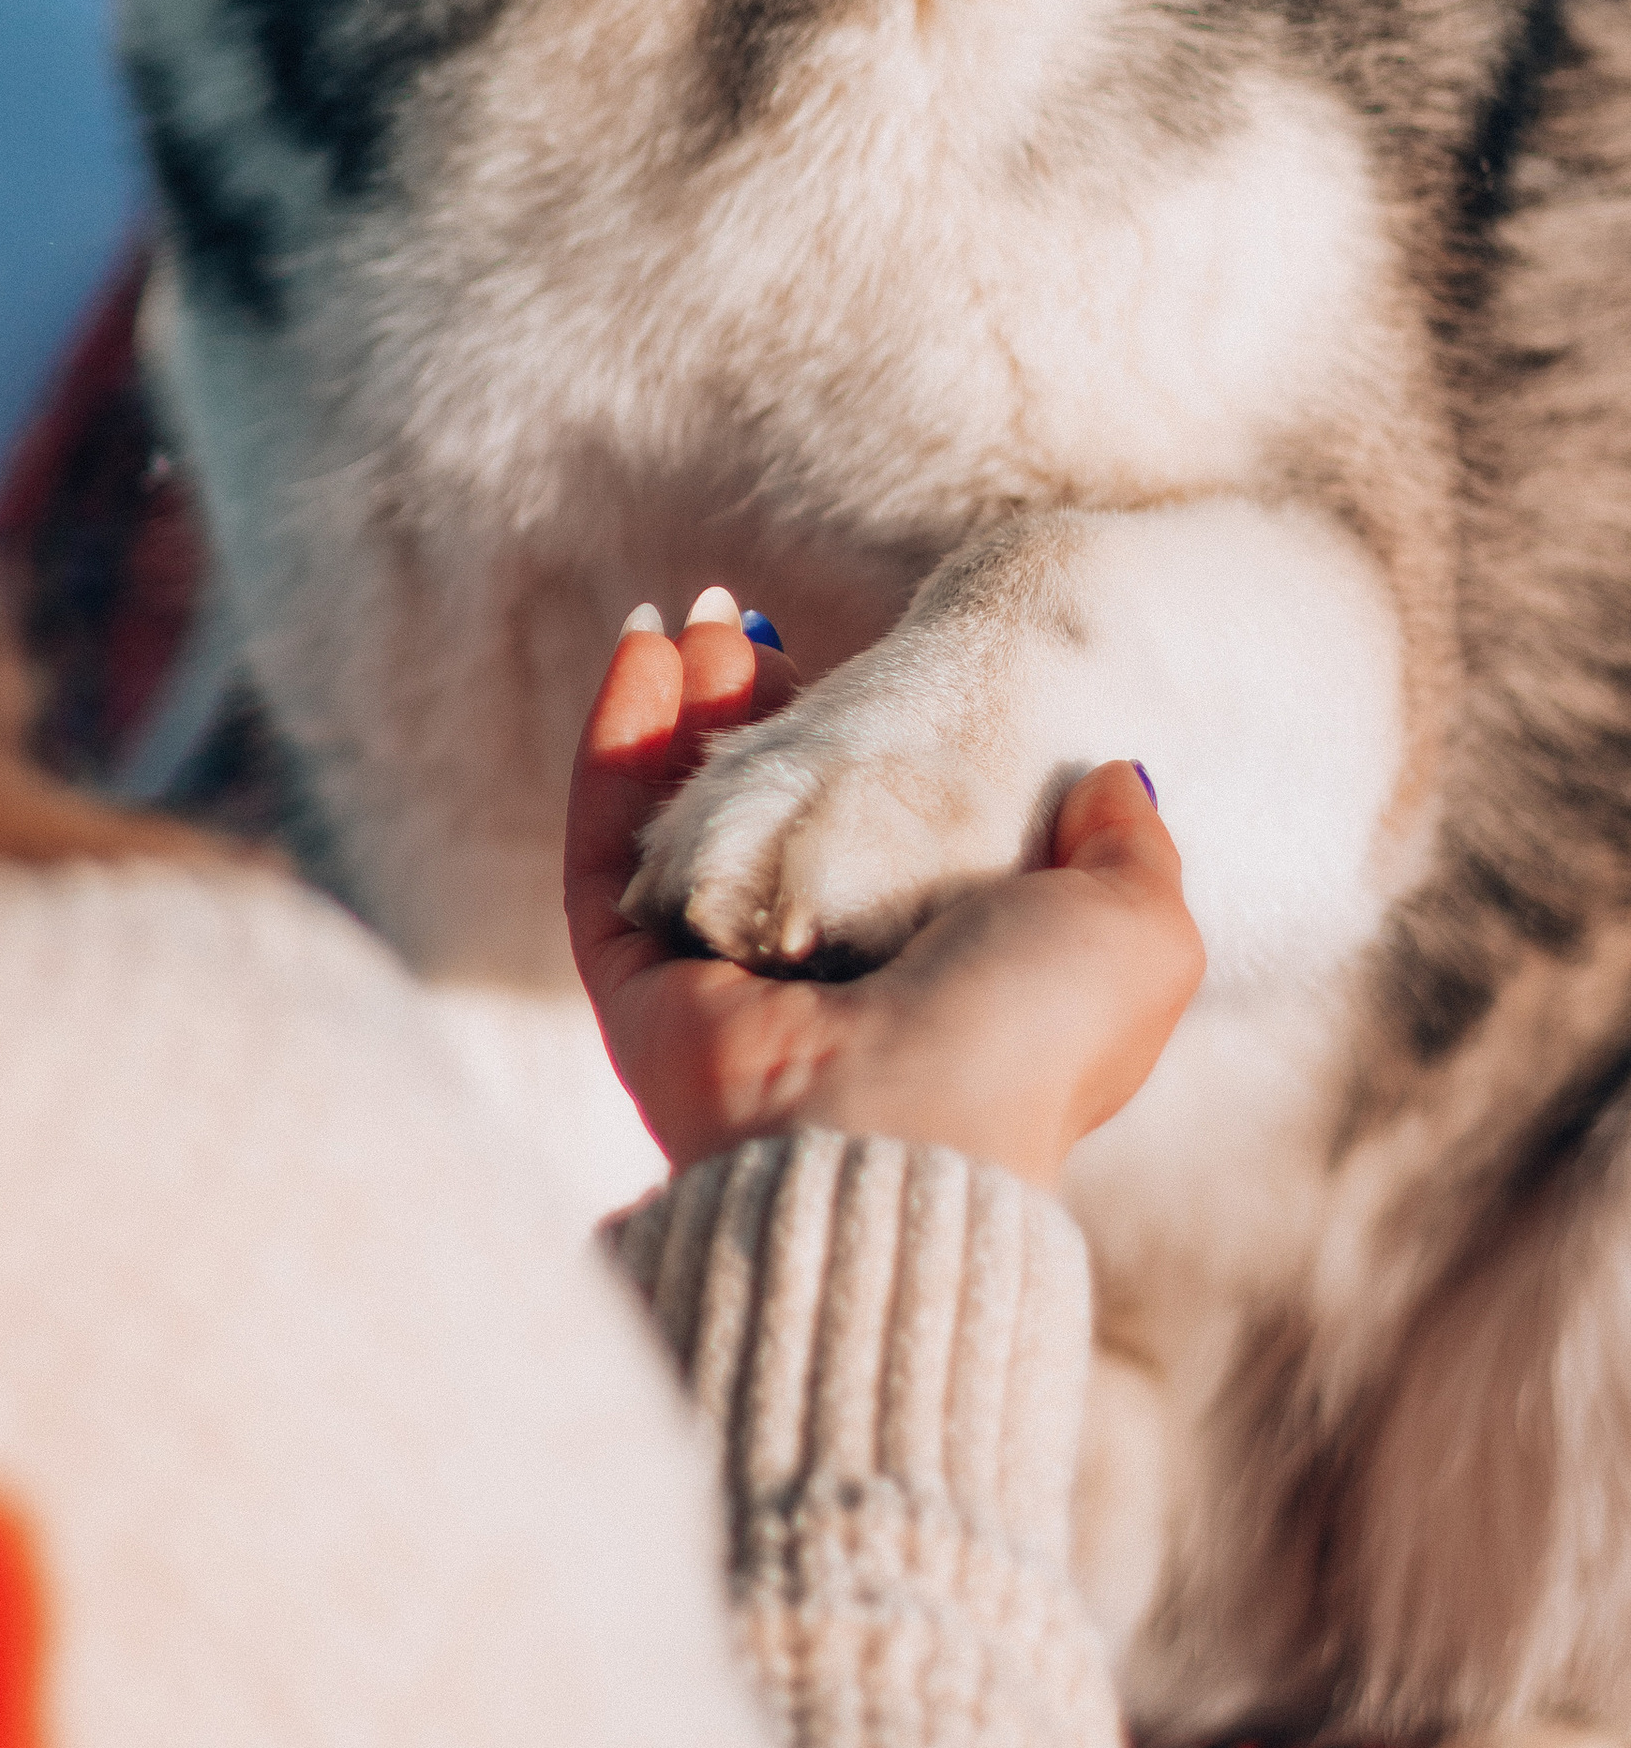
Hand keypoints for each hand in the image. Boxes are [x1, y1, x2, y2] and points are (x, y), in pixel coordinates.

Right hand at [565, 604, 1203, 1184]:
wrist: (899, 1130)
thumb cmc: (1028, 1033)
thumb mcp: (1138, 929)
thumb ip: (1131, 848)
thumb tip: (1117, 777)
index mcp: (933, 973)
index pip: (882, 837)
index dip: (867, 743)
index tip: (865, 663)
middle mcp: (819, 978)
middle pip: (770, 818)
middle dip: (760, 715)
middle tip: (755, 627)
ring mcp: (717, 979)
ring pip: (683, 820)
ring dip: (686, 711)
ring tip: (697, 617)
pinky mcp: (637, 983)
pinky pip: (609, 847)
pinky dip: (618, 745)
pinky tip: (644, 648)